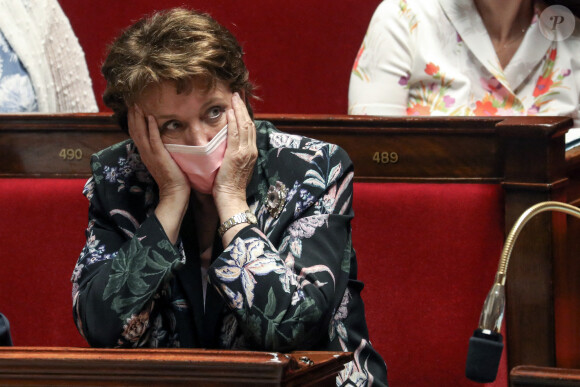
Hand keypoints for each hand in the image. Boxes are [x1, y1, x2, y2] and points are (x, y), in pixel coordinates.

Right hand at [128, 105, 189, 199]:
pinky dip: (151, 127)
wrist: (174, 191)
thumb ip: (159, 151)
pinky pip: (154, 139)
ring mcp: (151, 154)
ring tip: (137, 106)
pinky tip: (150, 117)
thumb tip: (161, 142)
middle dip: (133, 116)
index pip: (135, 135)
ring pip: (140, 133)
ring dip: (138, 118)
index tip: (133, 110)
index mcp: (145, 154)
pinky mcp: (160, 155)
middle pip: (134, 131)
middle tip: (132, 103)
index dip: (133, 122)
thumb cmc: (171, 178)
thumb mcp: (161, 161)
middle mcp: (145, 153)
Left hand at [213, 93, 257, 228]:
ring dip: (239, 109)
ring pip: (244, 125)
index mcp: (251, 153)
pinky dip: (233, 121)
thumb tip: (226, 145)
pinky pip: (236, 133)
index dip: (245, 114)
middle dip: (243, 107)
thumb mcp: (234, 167)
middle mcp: (251, 150)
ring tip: (234, 97)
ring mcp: (245, 152)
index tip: (240, 103)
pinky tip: (230, 111)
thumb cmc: (229, 186)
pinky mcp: (236, 154)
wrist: (231, 198)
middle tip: (238, 93)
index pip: (249, 129)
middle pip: (249, 123)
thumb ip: (233, 154)